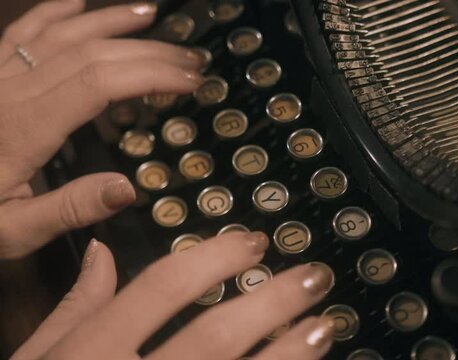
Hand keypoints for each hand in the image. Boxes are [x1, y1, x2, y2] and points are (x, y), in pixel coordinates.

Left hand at [0, 0, 204, 257]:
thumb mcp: (12, 230)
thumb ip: (67, 209)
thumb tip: (127, 188)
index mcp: (25, 127)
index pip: (99, 83)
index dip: (151, 74)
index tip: (190, 82)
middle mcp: (14, 91)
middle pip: (91, 53)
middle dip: (148, 52)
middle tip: (190, 61)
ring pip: (61, 33)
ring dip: (110, 21)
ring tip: (151, 16)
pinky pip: (23, 31)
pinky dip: (54, 12)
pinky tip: (79, 2)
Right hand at [11, 233, 334, 359]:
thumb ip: (75, 308)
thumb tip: (102, 251)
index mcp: (90, 353)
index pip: (163, 287)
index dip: (217, 257)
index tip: (255, 243)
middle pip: (216, 334)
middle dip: (273, 301)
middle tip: (314, 277)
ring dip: (289, 352)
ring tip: (324, 326)